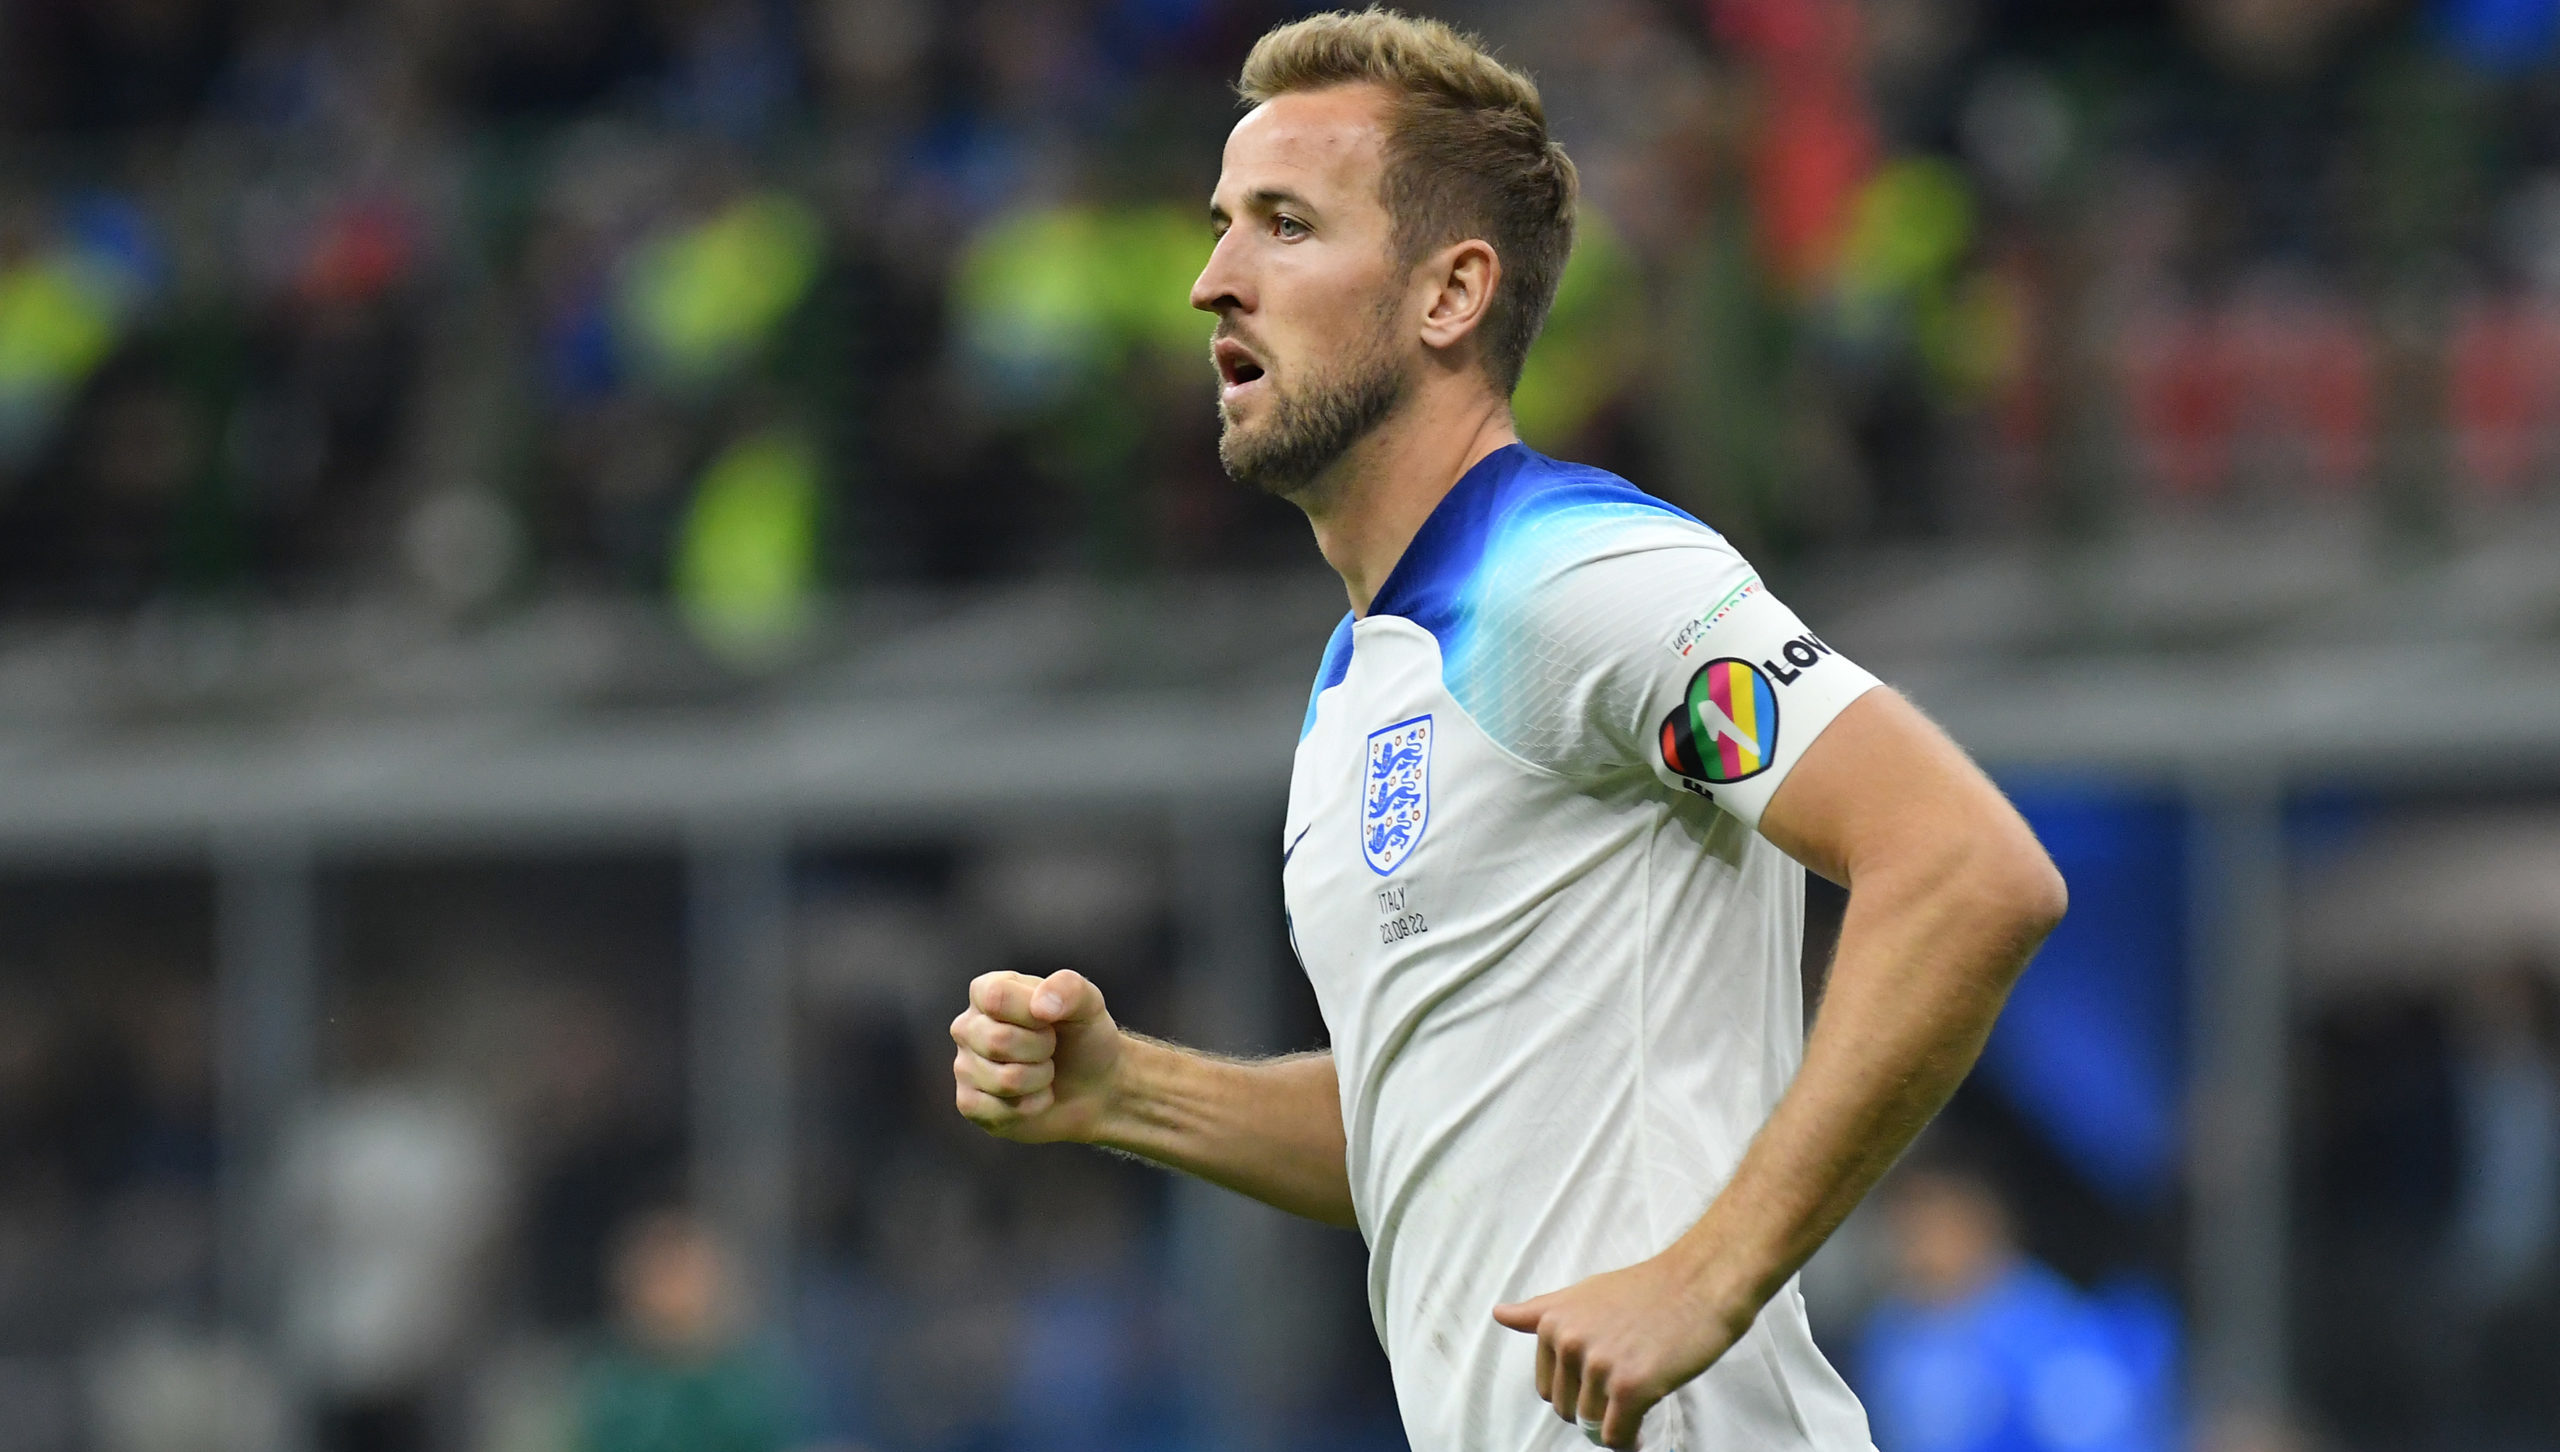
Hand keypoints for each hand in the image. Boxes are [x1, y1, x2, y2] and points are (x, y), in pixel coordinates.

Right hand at [951, 969, 1123, 1143]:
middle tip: (1051, 1048)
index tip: (1051, 1020)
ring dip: (1040, 1079)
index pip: (996, 997)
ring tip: (1044, 1071)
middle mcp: (968, 1026)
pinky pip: (996, 1111)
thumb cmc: (1084, 1038)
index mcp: (988, 990)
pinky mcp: (969, 1104)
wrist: (1095, 1086)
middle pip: (998, 1041)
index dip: (1033, 1015)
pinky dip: (1031, 1106)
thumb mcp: (1089, 1004)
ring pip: (1005, 1080)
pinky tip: (1035, 1096)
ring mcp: (964, 1066)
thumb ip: (1069, 988)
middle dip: (1042, 1049)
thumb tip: (1040, 1005)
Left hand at [1491, 1256, 1754, 1449]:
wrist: (1700, 1283)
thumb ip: (1540, 1311)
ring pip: (1592, 1423)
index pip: (1547, 1386)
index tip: (1599, 1386)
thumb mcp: (1584, 1293)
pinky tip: (1640, 1431)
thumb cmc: (1648, 1289)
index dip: (1575, 1393)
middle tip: (1621, 1394)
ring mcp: (1599, 1365)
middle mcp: (1569, 1342)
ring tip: (1635, 1408)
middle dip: (1592, 1409)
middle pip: (1567, 1408)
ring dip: (1612, 1425)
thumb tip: (1499, 1314)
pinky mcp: (1631, 1386)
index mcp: (1553, 1322)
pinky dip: (1627, 1440)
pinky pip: (1615, 1435)